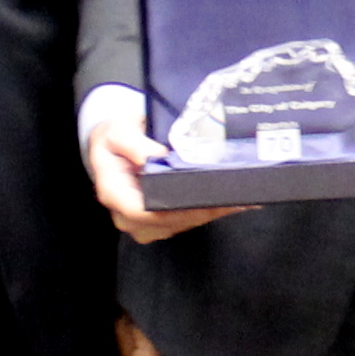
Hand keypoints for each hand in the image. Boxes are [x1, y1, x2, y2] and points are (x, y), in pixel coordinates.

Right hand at [85, 105, 249, 244]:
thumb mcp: (118, 131)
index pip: (144, 211)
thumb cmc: (113, 137)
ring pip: (182, 224)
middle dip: (203, 209)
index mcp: (113, 194)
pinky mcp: (161, 223)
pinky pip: (187, 221)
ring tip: (240, 197)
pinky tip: (232, 200)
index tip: (204, 196)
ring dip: (211, 211)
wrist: (114, 145)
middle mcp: (127, 217)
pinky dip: (209, 210)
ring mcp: (145, 223)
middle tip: (235, 196)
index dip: (176, 207)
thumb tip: (160, 158)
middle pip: (169, 221)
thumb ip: (136, 145)